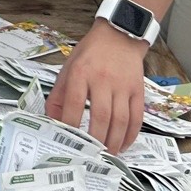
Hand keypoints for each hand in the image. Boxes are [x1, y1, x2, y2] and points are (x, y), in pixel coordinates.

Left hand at [45, 21, 146, 153]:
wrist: (119, 36)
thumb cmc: (90, 54)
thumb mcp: (68, 68)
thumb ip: (58, 95)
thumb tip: (52, 122)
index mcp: (81, 73)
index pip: (75, 103)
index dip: (71, 125)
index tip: (69, 141)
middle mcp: (103, 79)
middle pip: (101, 115)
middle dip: (96, 139)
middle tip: (91, 155)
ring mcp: (123, 85)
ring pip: (121, 119)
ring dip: (114, 141)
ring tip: (107, 155)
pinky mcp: (138, 89)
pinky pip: (137, 116)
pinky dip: (131, 134)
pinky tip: (123, 144)